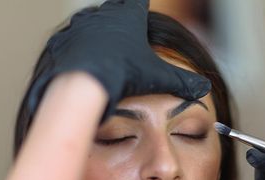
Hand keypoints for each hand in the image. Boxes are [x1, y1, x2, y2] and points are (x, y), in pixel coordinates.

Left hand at [28, 0, 210, 119]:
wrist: (84, 83)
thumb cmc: (123, 73)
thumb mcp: (158, 77)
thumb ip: (181, 81)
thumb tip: (204, 87)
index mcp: (127, 16)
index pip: (138, 0)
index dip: (141, 2)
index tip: (142, 2)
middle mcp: (102, 15)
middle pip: (113, 10)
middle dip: (119, 17)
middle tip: (122, 29)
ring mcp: (78, 27)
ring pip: (89, 24)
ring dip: (96, 33)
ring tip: (101, 48)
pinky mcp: (60, 42)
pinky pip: (69, 42)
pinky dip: (76, 49)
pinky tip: (81, 62)